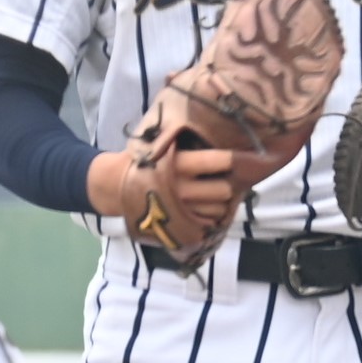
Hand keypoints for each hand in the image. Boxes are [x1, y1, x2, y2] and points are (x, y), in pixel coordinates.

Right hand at [89, 145, 237, 222]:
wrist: (117, 185)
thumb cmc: (147, 160)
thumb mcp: (162, 145)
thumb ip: (188, 144)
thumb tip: (224, 136)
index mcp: (177, 163)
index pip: (216, 160)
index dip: (233, 159)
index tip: (243, 156)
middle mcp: (181, 188)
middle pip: (223, 189)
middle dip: (227, 183)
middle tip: (225, 178)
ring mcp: (181, 210)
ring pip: (219, 208)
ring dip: (221, 201)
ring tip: (215, 192)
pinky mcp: (179, 226)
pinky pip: (210, 222)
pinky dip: (212, 215)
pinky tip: (206, 206)